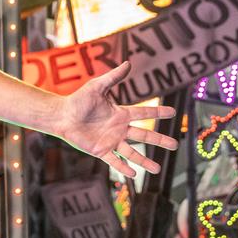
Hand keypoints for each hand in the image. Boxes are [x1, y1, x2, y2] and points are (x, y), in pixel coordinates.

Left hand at [56, 61, 178, 177]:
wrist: (62, 115)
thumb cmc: (78, 100)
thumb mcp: (97, 87)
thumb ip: (113, 77)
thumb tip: (128, 63)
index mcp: (120, 114)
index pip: (144, 113)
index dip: (158, 112)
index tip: (173, 112)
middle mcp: (119, 129)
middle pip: (144, 136)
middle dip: (159, 140)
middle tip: (175, 145)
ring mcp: (111, 141)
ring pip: (132, 153)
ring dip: (145, 161)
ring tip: (157, 169)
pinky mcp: (100, 151)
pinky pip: (114, 161)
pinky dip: (123, 167)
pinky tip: (134, 174)